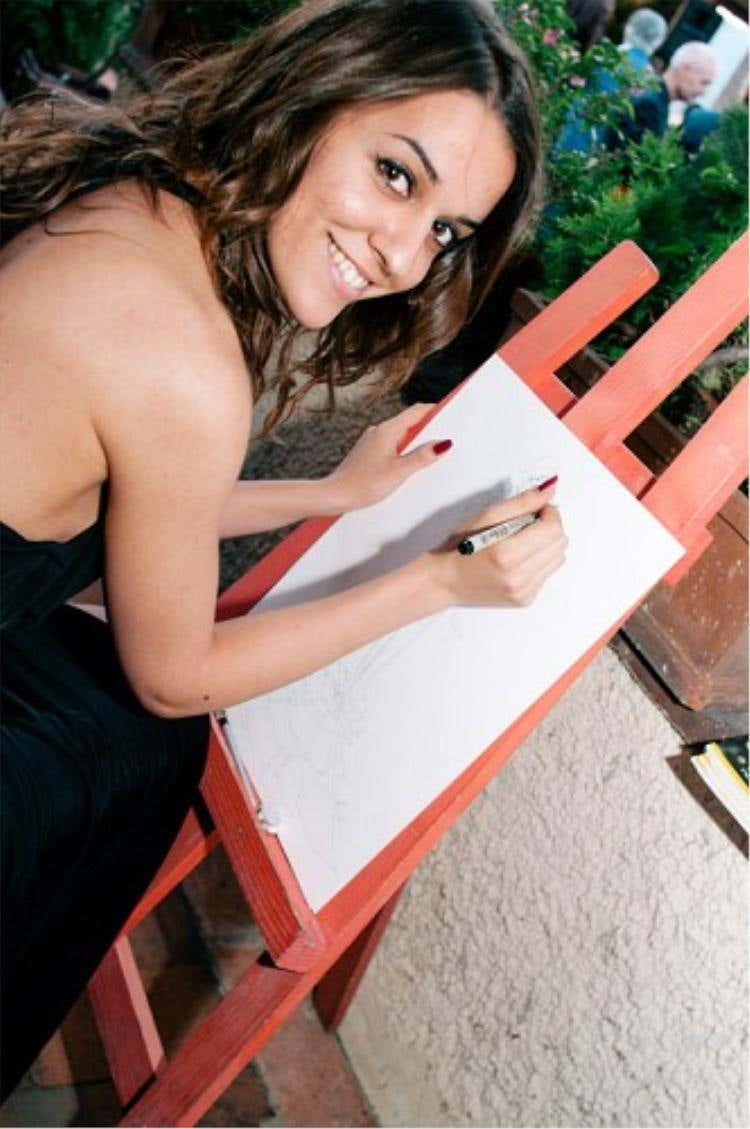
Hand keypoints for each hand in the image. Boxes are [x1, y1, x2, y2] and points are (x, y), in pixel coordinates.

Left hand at [326, 402, 452, 510]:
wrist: (335, 496)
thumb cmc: (364, 484)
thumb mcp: (399, 471)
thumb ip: (422, 456)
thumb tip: (443, 443)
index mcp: (387, 430)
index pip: (416, 411)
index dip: (434, 410)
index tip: (450, 413)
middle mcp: (378, 431)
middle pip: (409, 423)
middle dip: (427, 428)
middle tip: (445, 435)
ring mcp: (371, 442)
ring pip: (400, 436)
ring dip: (415, 441)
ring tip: (430, 453)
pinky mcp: (367, 453)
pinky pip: (391, 446)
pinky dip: (403, 451)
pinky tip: (408, 465)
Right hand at [428, 482, 566, 608]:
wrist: (444, 581)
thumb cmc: (458, 548)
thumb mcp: (485, 516)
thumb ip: (520, 503)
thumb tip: (547, 492)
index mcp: (506, 554)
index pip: (552, 529)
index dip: (550, 513)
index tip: (540, 508)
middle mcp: (518, 577)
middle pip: (560, 543)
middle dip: (550, 527)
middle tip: (531, 522)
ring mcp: (523, 592)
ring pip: (558, 558)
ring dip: (546, 544)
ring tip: (523, 541)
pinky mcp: (525, 599)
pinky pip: (547, 573)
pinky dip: (539, 561)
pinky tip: (519, 559)